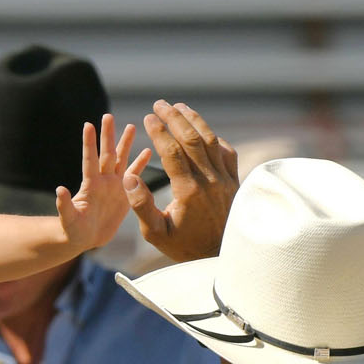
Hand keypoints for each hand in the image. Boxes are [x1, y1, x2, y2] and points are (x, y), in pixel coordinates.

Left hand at [56, 113, 147, 252]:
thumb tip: (59, 190)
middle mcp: (102, 181)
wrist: (85, 238)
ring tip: (131, 125)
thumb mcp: (68, 220)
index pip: (90, 159)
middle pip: (107, 154)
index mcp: (90, 185)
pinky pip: (135, 175)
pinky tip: (148, 151)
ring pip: (122, 160)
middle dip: (108, 135)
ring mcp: (114, 185)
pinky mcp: (125, 193)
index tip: (88, 124)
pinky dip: (141, 164)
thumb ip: (64, 206)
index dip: (89, 143)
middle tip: (108, 116)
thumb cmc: (72, 231)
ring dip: (126, 144)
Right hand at [122, 101, 238, 261]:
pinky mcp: (235, 183)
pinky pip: (227, 153)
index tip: (147, 117)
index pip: (171, 152)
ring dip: (195, 121)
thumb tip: (128, 178)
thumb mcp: (156, 234)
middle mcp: (210, 181)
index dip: (158, 131)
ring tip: (180, 107)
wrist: (222, 258)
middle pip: (192, 139)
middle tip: (159, 104)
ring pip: (211, 141)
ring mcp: (226, 180)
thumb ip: (140, 206)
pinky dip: (214, 138)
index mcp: (188, 192)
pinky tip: (204, 131)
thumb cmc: (185, 247)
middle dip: (174, 118)